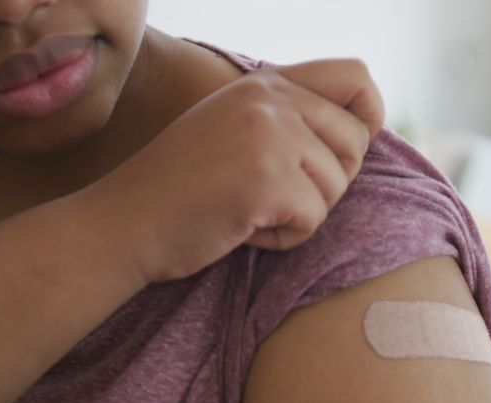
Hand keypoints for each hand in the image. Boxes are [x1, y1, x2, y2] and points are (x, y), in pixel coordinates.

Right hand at [88, 58, 385, 283]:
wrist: (122, 224)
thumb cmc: (180, 190)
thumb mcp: (234, 130)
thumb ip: (287, 119)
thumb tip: (364, 131)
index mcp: (265, 84)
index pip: (356, 76)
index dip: (368, 115)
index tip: (345, 150)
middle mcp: (270, 99)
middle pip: (356, 142)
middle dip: (328, 182)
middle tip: (275, 196)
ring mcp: (270, 136)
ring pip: (336, 187)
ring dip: (300, 214)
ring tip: (248, 210)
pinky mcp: (268, 180)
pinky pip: (313, 220)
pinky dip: (284, 239)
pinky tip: (242, 229)